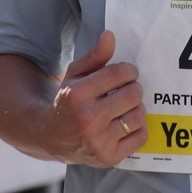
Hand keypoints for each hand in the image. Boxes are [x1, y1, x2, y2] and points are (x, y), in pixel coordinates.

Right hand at [38, 31, 145, 166]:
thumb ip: (95, 56)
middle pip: (133, 94)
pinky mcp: (108, 157)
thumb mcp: (75, 74)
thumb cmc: (68, 100)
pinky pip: (141, 137)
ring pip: (139, 116)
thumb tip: (110, 36)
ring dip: (136, 109)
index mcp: (77, 95)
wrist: (51, 137)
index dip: (129, 70)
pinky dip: (137, 129)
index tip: (126, 73)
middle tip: (126, 91)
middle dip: (133, 88)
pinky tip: (124, 124)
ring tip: (124, 108)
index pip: (120, 73)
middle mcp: (87, 119)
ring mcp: (98, 141)